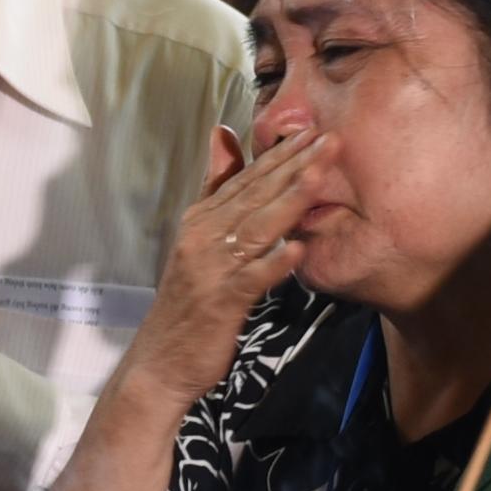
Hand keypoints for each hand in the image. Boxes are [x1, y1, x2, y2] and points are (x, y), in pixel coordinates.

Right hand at [138, 126, 318, 397]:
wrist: (161, 360)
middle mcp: (204, 236)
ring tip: (320, 177)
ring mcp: (212, 268)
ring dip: (290, 201)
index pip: (246, 179)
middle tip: (330, 139)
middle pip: (256, 194)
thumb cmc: (189, 299)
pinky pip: (252, 279)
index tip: (314, 130)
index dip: (281, 154)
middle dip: (295, 165)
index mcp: (201, 219)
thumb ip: (216, 187)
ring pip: (256, 227)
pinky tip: (298, 250)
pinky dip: (274, 264)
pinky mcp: (221, 302)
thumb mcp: (199, 236)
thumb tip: (223, 132)